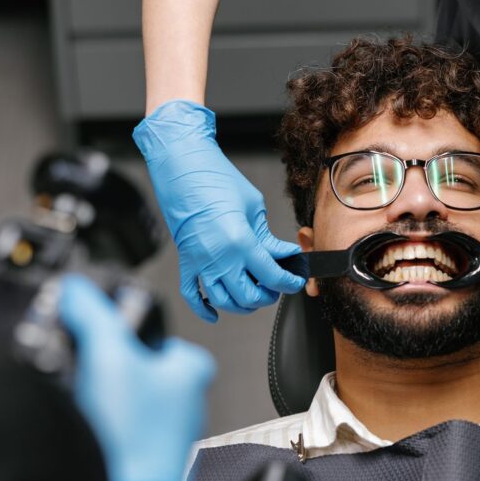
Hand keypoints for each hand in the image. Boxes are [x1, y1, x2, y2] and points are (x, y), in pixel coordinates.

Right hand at [59, 274, 215, 480]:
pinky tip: (92, 427)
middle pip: (136, 363)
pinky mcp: (148, 451)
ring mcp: (169, 427)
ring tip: (92, 403)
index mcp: (192, 367)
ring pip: (127, 396)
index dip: (121, 330)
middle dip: (108, 365)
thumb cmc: (136, 435)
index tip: (100, 336)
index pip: (156, 331)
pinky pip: (121, 424)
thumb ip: (92, 314)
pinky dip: (104, 422)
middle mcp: (189, 398)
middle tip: (91, 373)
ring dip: (104, 396)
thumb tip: (77, 289)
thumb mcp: (108, 355)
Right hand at [133, 100, 304, 321]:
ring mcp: (201, 263)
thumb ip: (268, 238)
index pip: (272, 276)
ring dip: (243, 304)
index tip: (295, 280)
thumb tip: (283, 254)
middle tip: (277, 285)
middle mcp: (219, 259)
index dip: (289, 282)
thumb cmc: (216, 180)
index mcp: (241, 243)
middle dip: (268, 295)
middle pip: (249, 297)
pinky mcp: (186, 261)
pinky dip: (204, 309)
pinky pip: (192, 295)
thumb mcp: (253, 208)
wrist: (183, 168)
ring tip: (255, 294)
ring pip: (224, 302)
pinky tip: (216, 312)